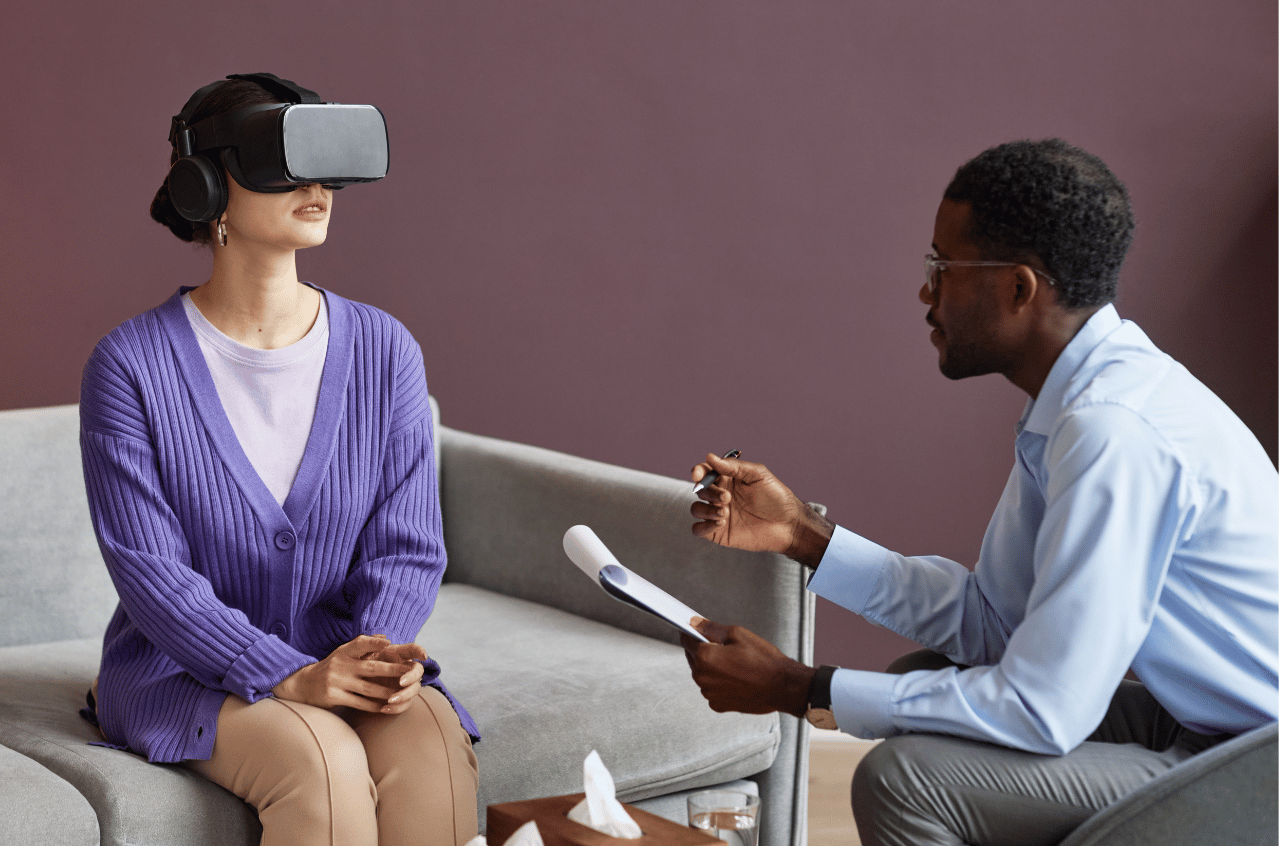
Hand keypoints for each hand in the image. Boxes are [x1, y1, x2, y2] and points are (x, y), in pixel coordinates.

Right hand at [272, 634, 427, 714]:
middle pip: (371, 667)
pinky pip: (359, 703)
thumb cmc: (331, 667)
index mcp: (344, 652)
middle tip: (410, 672)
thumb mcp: (343, 653)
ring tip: (403, 693)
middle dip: (393, 670)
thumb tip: (386, 637)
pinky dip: (373, 705)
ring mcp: (337, 681)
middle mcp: (340, 665)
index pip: (360, 644)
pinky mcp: (334, 697)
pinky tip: (385, 707)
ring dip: (387, 692)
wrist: (303, 685)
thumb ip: (363, 646)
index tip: (390, 643)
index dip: (374, 642)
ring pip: (368, 688)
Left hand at [680, 618, 814, 717]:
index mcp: (704, 657)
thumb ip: (710, 628)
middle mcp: (702, 677)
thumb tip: (694, 623)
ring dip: (711, 668)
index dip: (691, 632)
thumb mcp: (737, 634)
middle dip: (703, 650)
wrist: (782, 687)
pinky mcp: (718, 705)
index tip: (695, 630)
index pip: (686, 639)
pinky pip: (712, 689)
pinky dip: (719, 683)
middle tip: (725, 648)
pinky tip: (736, 678)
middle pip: (693, 658)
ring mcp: (709, 693)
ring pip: (702, 674)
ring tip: (734, 664)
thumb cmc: (763, 660)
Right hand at [690, 453, 833, 566]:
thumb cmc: (777, 498)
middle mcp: (720, 496)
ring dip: (706, 509)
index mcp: (728, 479)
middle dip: (709, 492)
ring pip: (696, 509)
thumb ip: (734, 467)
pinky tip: (721, 523)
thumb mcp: (758, 475)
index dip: (698, 472)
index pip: (705, 472)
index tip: (698, 475)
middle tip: (726, 498)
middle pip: (700, 490)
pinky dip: (704, 526)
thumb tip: (710, 457)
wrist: (789, 525)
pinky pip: (698, 530)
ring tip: (725, 512)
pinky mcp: (719, 533)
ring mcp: (718, 514)